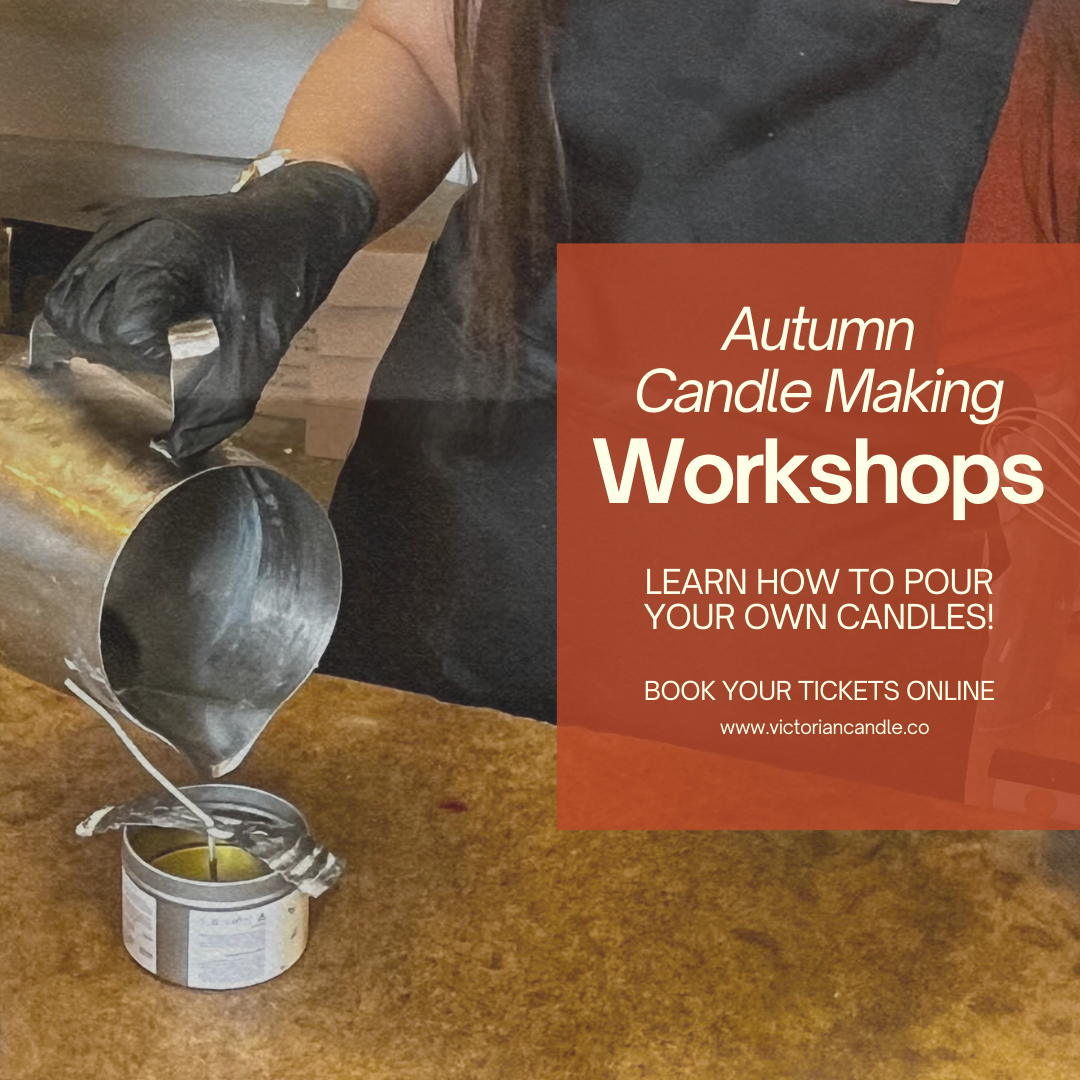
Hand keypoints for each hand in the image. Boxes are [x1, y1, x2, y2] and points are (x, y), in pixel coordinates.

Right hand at [43, 161, 377, 458]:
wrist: (293, 225)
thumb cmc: (282, 282)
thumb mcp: (260, 353)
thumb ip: (217, 405)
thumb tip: (176, 449)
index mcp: (167, 252)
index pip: (121, 328)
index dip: (152, 357)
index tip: (190, 352)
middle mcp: (131, 233)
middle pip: (83, 317)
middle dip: (121, 350)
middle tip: (169, 350)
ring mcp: (117, 230)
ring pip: (68, 302)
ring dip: (103, 335)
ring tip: (154, 336)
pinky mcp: (114, 236)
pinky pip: (77, 286)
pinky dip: (98, 315)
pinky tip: (141, 323)